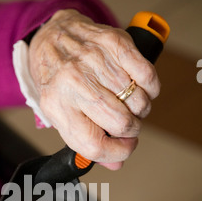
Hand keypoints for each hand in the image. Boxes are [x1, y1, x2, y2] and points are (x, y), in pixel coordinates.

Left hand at [28, 9, 160, 169]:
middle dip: (131, 131)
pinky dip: (150, 88)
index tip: (124, 147)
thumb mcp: (62, 116)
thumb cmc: (59, 82)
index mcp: (57, 107)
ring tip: (130, 105)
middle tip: (127, 124)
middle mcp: (73, 83)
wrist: (51, 37)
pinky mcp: (113, 42)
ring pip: (137, 101)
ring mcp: (93, 60)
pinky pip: (147, 75)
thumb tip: (118, 163)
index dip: (116, 152)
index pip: (93, 145)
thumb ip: (87, 142)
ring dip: (140, 110)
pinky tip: (140, 88)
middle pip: (120, 124)